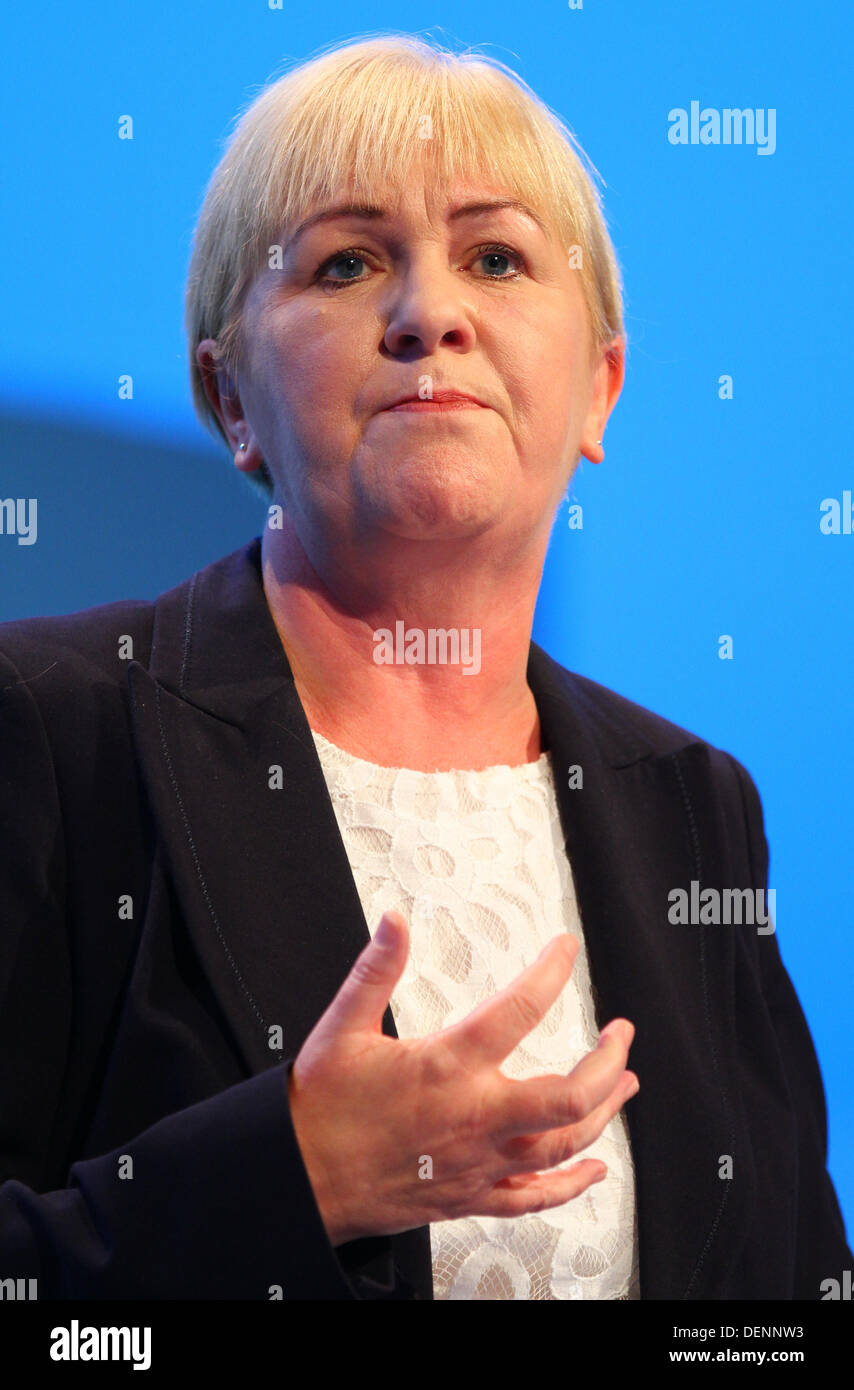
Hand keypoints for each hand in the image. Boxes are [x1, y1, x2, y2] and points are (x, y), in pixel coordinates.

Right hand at [287, 910, 637, 1246]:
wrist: (299, 1178)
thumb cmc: (319, 1108)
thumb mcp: (344, 1025)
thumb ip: (376, 969)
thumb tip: (395, 922)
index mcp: (447, 1066)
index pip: (519, 1010)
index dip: (550, 972)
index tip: (565, 949)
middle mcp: (473, 1117)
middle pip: (569, 1096)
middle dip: (608, 1063)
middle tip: (621, 1035)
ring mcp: (477, 1161)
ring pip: (562, 1145)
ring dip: (605, 1114)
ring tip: (625, 1085)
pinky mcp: (469, 1195)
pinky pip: (534, 1197)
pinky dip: (572, 1184)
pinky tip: (594, 1169)